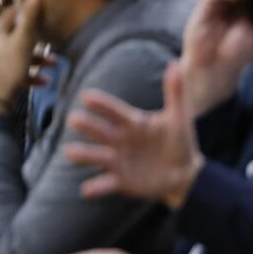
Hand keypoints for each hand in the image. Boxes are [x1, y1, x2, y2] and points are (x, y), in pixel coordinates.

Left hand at [0, 0, 41, 112]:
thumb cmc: (8, 70)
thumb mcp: (22, 42)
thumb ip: (29, 19)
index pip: (9, 14)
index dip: (24, 9)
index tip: (39, 9)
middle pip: (15, 37)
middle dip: (35, 39)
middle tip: (50, 39)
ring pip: (18, 56)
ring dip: (36, 59)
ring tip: (53, 64)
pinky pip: (16, 73)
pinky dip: (29, 75)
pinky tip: (43, 81)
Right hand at [64, 63, 203, 208]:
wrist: (184, 174)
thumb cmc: (179, 142)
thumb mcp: (178, 118)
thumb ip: (175, 92)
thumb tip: (175, 64)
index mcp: (132, 123)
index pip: (114, 111)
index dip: (101, 104)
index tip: (86, 96)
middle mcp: (120, 140)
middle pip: (100, 131)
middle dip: (87, 125)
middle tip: (74, 119)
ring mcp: (118, 161)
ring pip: (96, 156)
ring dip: (82, 154)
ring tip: (69, 152)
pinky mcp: (120, 181)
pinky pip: (106, 184)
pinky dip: (95, 187)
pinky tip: (85, 189)